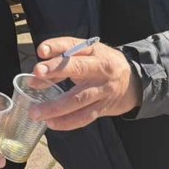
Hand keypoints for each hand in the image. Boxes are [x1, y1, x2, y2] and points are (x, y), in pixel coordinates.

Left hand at [28, 37, 142, 131]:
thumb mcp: (88, 55)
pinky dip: (67, 122)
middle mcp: (100, 68)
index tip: (41, 50)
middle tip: (37, 73)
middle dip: (57, 70)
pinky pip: (84, 117)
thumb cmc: (102, 65)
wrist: (134, 82)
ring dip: (55, 106)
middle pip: (78, 68)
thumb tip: (35, 78)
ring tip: (36, 112)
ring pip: (78, 99)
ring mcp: (102, 90)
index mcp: (94, 51)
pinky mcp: (103, 107)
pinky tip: (51, 124)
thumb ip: (61, 63)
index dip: (57, 46)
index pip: (73, 45)